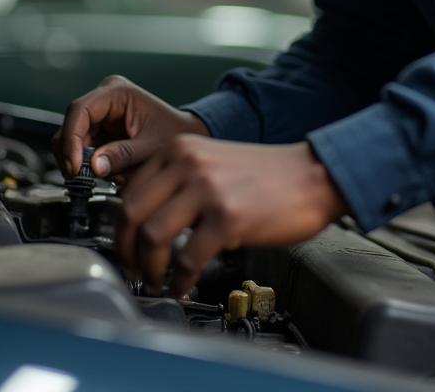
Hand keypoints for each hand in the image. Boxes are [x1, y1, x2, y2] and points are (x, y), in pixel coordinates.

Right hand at [53, 75, 208, 177]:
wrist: (184, 136)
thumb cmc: (173, 133)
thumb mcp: (150, 147)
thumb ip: (122, 155)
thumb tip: (94, 166)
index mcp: (117, 92)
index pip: (79, 111)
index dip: (71, 139)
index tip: (74, 166)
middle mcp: (104, 98)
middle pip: (71, 126)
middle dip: (75, 154)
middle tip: (84, 178)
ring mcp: (101, 113)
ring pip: (73, 139)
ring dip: (84, 162)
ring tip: (109, 174)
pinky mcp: (100, 129)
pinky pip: (84, 148)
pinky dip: (91, 164)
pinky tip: (111, 171)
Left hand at [117, 136, 347, 296]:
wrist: (311, 175)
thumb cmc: (267, 175)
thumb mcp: (213, 162)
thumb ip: (179, 182)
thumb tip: (147, 221)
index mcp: (180, 148)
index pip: (129, 189)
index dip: (122, 226)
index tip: (126, 246)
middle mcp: (189, 163)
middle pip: (132, 212)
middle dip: (126, 250)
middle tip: (133, 270)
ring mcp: (208, 190)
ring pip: (153, 236)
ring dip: (150, 268)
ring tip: (157, 281)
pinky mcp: (228, 218)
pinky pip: (187, 258)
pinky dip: (180, 279)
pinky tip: (185, 285)